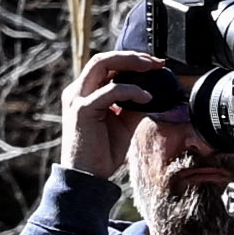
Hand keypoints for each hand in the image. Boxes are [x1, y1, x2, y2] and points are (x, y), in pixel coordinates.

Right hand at [62, 50, 176, 180]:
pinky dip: (132, 91)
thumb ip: (134, 105)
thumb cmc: (102, 153)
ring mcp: (77, 99)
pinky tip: (147, 98)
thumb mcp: (123, 123)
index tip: (154, 65)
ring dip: (130, 63)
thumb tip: (154, 91)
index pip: (105, 65)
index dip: (130, 61)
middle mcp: (77, 91)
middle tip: (156, 62)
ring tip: (152, 69)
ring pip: (102, 64)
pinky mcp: (82, 109)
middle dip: (132, 56)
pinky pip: (110, 91)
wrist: (87, 178)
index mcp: (84, 93)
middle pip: (103, 58)